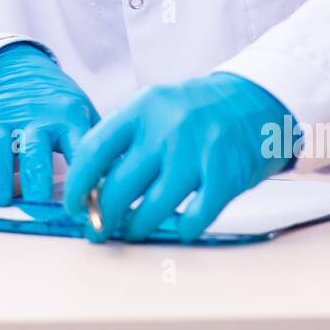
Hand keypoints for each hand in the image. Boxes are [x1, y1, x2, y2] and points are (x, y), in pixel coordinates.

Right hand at [0, 43, 99, 205]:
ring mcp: (4, 123)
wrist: (10, 67)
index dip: (83, 184)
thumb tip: (120, 186)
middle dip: (39, 187)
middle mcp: (35, 119)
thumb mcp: (81, 112)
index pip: (80, 153)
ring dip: (5, 185)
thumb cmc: (52, 101)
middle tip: (43, 215)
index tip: (87, 212)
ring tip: (10, 209)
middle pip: (37, 155)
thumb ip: (95, 146)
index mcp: (69, 117)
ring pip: (1, 153)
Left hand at [63, 72, 298, 242]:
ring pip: (152, 207)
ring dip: (137, 227)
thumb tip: (93, 186)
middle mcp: (167, 128)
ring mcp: (197, 151)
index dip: (77, 185)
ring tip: (133, 231)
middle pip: (119, 186)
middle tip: (99, 230)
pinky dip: (183, 229)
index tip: (75, 205)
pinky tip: (179, 228)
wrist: (255, 97)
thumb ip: (126, 141)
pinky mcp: (225, 174)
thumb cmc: (197, 110)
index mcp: (142, 108)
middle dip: (104, 217)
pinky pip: (194, 216)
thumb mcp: (156, 109)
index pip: (93, 150)